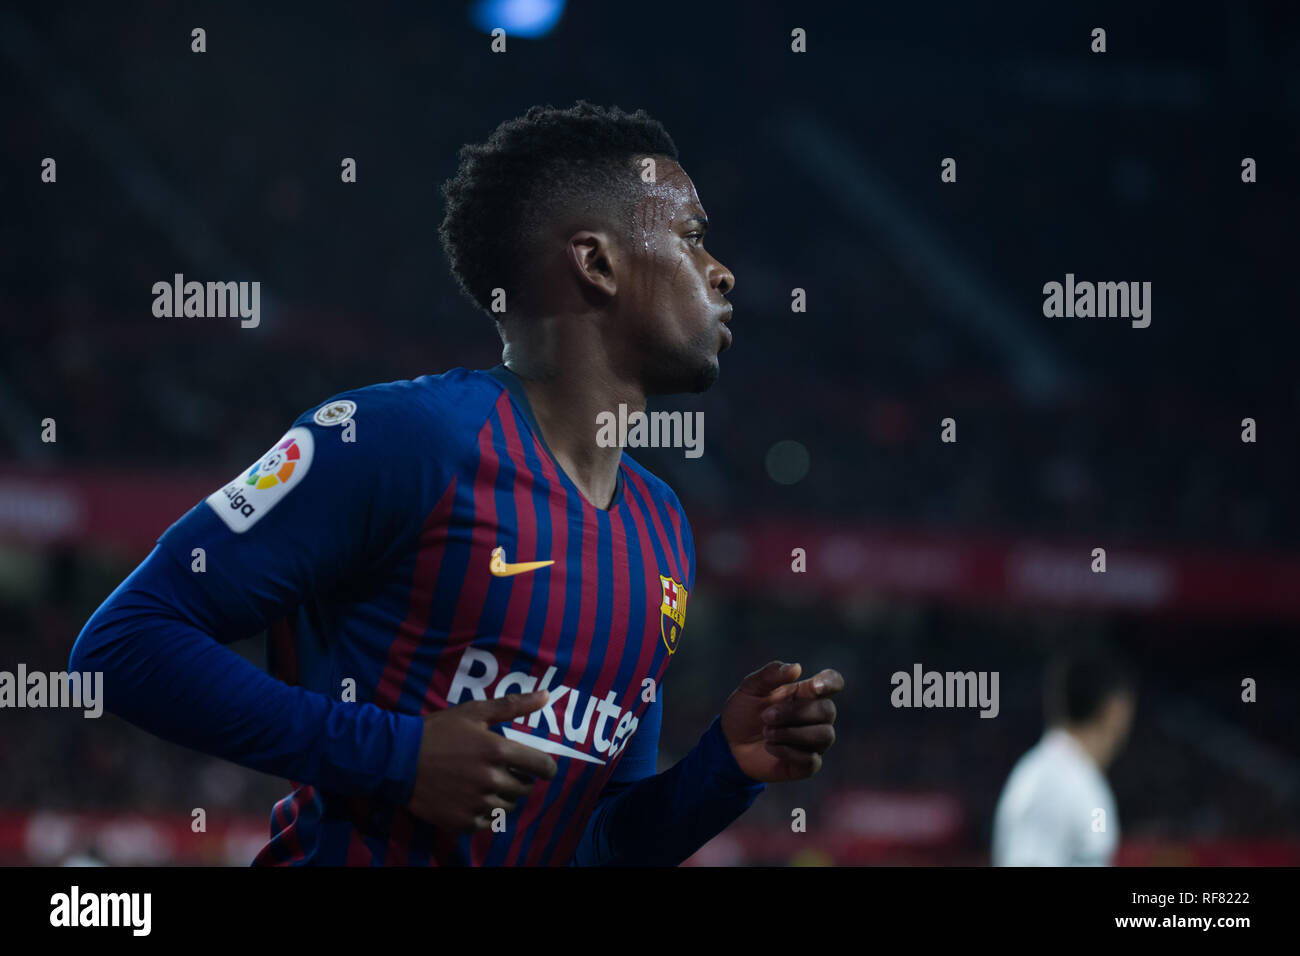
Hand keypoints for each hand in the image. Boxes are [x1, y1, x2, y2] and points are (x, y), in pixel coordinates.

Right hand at [406, 690, 558, 831]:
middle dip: (519, 778)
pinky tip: (470, 797)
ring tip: (484, 782)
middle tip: (501, 769)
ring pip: (507, 806)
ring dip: (503, 796)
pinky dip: (484, 812)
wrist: (398, 759)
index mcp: (498, 751)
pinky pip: (487, 821)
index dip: (546, 768)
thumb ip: (513, 705)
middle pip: (525, 788)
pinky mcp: (462, 821)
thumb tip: (547, 695)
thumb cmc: (438, 731)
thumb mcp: (474, 711)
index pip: (542, 767)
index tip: (540, 768)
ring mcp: (476, 802)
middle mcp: (491, 779)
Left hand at [720, 661, 842, 782]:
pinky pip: (812, 760)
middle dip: (796, 712)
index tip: (815, 687)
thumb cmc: (744, 712)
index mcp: (805, 692)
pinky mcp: (807, 764)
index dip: (831, 682)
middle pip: (827, 710)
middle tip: (766, 716)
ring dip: (792, 733)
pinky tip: (769, 747)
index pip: (832, 682)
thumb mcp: (751, 688)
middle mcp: (815, 716)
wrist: (730, 745)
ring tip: (766, 733)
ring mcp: (813, 741)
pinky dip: (788, 752)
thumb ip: (771, 675)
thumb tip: (796, 668)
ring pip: (825, 735)